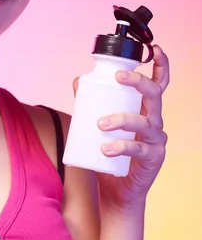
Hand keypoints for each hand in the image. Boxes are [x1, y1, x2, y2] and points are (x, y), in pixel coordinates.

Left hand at [73, 45, 169, 210]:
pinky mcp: (153, 158)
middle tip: (118, 77)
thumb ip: (90, 104)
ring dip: (121, 119)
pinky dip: (121, 146)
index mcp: (144, 109)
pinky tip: (106, 149)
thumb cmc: (109, 153)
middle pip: (155, 94)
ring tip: (101, 124)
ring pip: (145, 122)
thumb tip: (78, 80)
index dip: (161, 66)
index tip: (157, 49)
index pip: (158, 84)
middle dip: (138, 81)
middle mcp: (153, 120)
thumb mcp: (98, 125)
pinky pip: (138, 149)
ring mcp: (155, 140)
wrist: (116, 190)